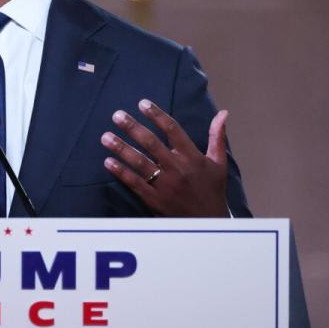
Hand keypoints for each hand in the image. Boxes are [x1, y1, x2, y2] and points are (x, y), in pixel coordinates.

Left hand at [100, 99, 228, 216]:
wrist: (208, 224)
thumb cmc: (212, 190)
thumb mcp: (219, 163)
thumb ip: (217, 136)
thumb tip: (222, 113)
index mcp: (192, 157)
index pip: (173, 130)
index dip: (157, 115)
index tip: (142, 103)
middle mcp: (177, 169)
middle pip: (151, 144)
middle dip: (133, 128)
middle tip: (117, 115)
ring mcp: (165, 185)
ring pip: (140, 163)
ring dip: (121, 148)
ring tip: (106, 137)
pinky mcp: (154, 200)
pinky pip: (135, 183)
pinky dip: (121, 172)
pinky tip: (108, 162)